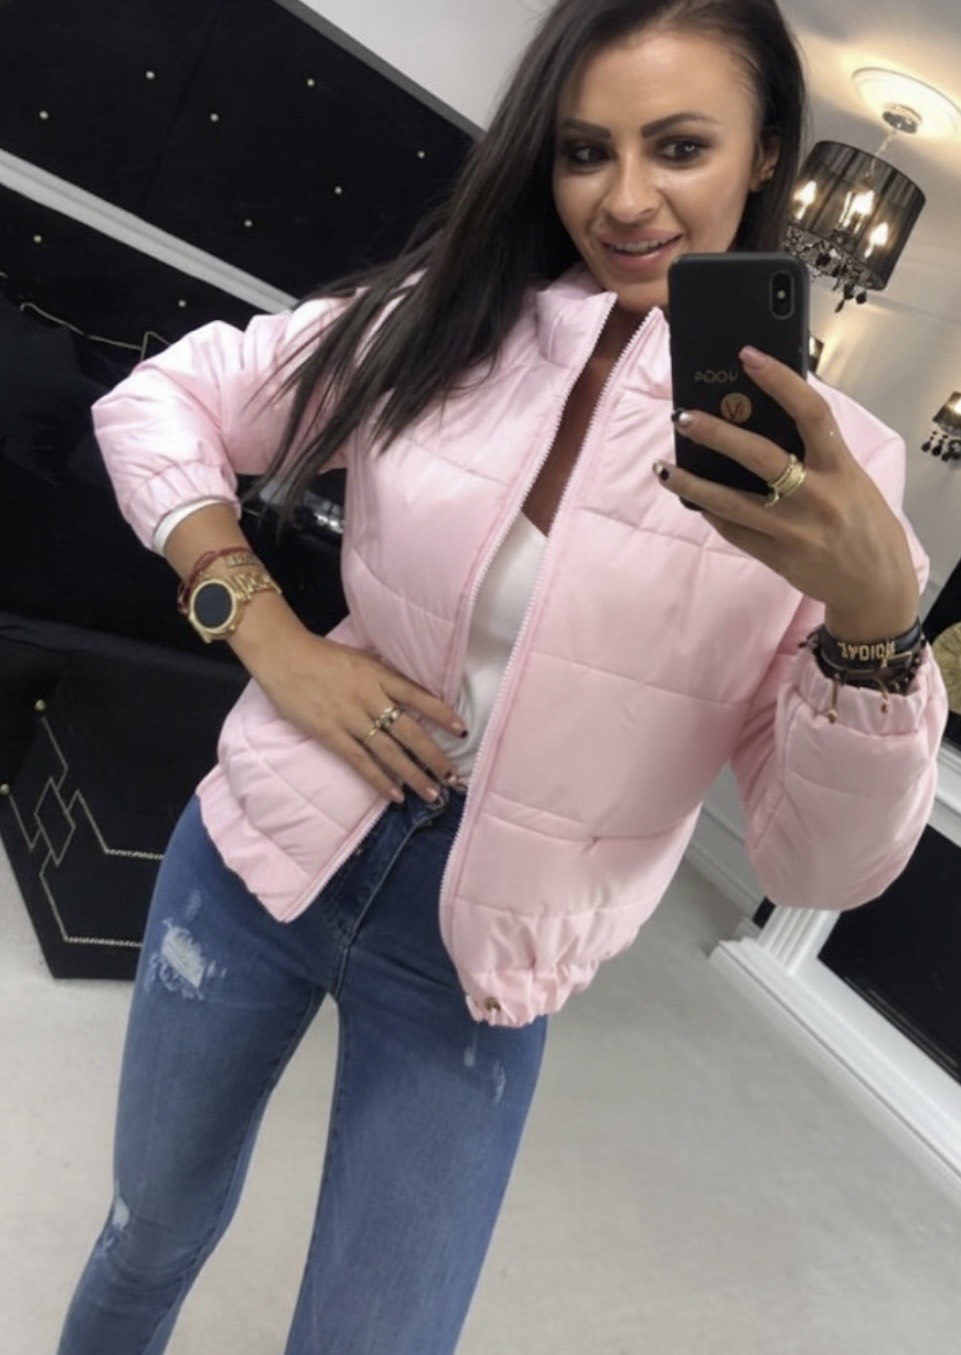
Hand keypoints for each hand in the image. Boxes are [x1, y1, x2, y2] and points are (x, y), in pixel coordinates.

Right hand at [232, 604, 467, 802]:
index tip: (462, 731)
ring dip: (413, 775)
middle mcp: (370, 697)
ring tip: (432, 794)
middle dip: (434, 756)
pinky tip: (396, 796)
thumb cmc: (322, 655)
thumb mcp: (361, 659)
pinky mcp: (330, 733)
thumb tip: (411, 694)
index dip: (442, 714)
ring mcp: (350, 717)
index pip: (419, 696)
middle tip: (453, 777)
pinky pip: (360, 761)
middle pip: (409, 731)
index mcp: (379, 675)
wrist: (283, 655)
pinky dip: (379, 780)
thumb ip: (384, 677)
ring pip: (389, 752)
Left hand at [654, 346, 918, 641]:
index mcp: (841, 467)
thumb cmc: (864, 522)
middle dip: (716, 434)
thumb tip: (760, 420)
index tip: (749, 356)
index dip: (780, 381)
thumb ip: (815, 453)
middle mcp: (818, 496)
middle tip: (682, 417)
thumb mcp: (852, 479)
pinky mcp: (778, 557)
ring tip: (663, 468)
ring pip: (732, 503)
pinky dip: (711, 513)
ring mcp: (794, 530)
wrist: (876, 586)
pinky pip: (735, 531)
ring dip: (692, 484)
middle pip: (760, 456)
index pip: (811, 413)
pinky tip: (691, 499)